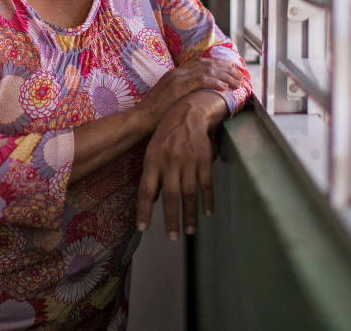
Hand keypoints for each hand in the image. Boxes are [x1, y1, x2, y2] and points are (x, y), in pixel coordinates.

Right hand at [132, 57, 241, 132]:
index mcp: (176, 73)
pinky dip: (215, 82)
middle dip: (226, 69)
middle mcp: (178, 72)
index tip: (231, 70)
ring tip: (237, 82)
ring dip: (225, 76)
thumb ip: (184, 93)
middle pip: (208, 64)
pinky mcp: (178, 87)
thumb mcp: (170, 98)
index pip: (202, 63)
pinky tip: (224, 88)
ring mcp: (178, 78)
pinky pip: (201, 80)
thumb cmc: (155, 114)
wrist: (140, 118)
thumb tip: (199, 97)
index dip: (218, 65)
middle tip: (240, 76)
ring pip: (208, 70)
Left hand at [135, 91, 226, 239]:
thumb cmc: (167, 133)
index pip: (146, 191)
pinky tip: (206, 213)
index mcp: (153, 161)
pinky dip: (207, 200)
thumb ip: (152, 174)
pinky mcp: (204, 160)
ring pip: (189, 193)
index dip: (144, 210)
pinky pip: (206, 184)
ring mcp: (188, 161)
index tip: (143, 229)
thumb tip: (153, 198)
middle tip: (172, 237)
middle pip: (170, 196)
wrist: (189, 112)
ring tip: (189, 231)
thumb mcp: (152, 151)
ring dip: (189, 214)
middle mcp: (170, 162)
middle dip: (171, 219)